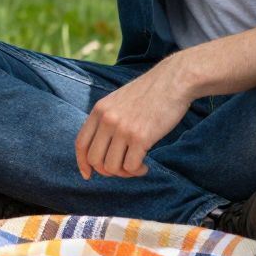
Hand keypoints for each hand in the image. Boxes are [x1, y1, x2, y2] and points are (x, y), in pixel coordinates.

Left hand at [74, 61, 194, 178]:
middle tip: (123, 169)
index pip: (81, 143)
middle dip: (107, 171)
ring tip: (137, 166)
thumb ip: (108, 119)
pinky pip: (130, 167)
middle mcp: (107, 119)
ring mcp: (122, 128)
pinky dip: (137, 171)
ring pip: (112, 167)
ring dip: (124, 173)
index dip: (82, 163)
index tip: (88, 175)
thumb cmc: (151, 93)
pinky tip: (145, 165)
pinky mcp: (140, 137)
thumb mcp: (120, 100)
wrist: (174, 81)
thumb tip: (103, 149)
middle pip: (94, 159)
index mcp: (100, 109)